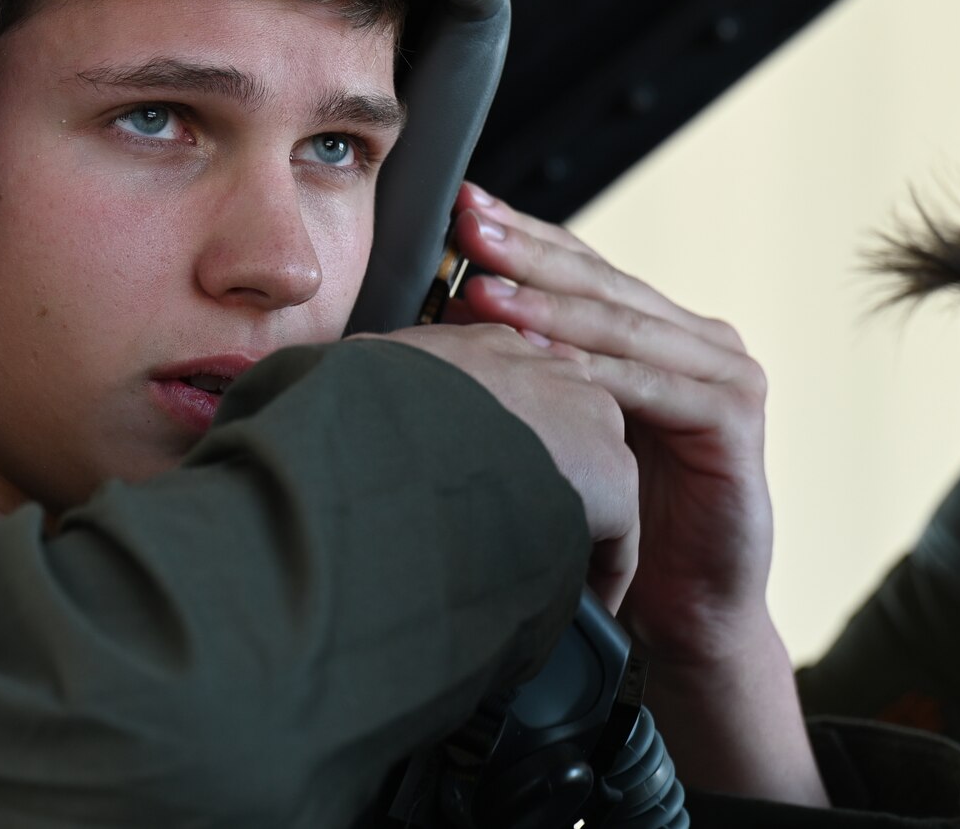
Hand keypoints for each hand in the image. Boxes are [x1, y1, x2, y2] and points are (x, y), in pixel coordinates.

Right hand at [371, 321, 639, 610]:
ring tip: (556, 582)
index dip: (509, 444)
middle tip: (526, 537)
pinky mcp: (609, 474)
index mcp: (489, 346)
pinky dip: (601, 577)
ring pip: (593, 485)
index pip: (520, 393)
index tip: (494, 485)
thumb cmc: (360, 416)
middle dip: (553, 483)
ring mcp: (587, 417)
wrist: (394, 438)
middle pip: (566, 432)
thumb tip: (342, 408)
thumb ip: (383, 394)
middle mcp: (549, 369)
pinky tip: (589, 613)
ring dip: (578, 530)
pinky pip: (617, 539)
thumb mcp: (365, 383)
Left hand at [442, 181, 826, 805]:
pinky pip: (654, 387)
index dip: (523, 234)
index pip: (583, 266)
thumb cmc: (615, 522)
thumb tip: (443, 310)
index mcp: (656, 331)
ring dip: (548, 308)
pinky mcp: (735, 419)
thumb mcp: (567, 428)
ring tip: (483, 290)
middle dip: (527, 252)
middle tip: (466, 226)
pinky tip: (541, 362)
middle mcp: (697, 339)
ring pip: (622, 328)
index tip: (460, 207)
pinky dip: (594, 372)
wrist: (684, 611)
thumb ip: (533, 369)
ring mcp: (724, 373)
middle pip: (601, 283)